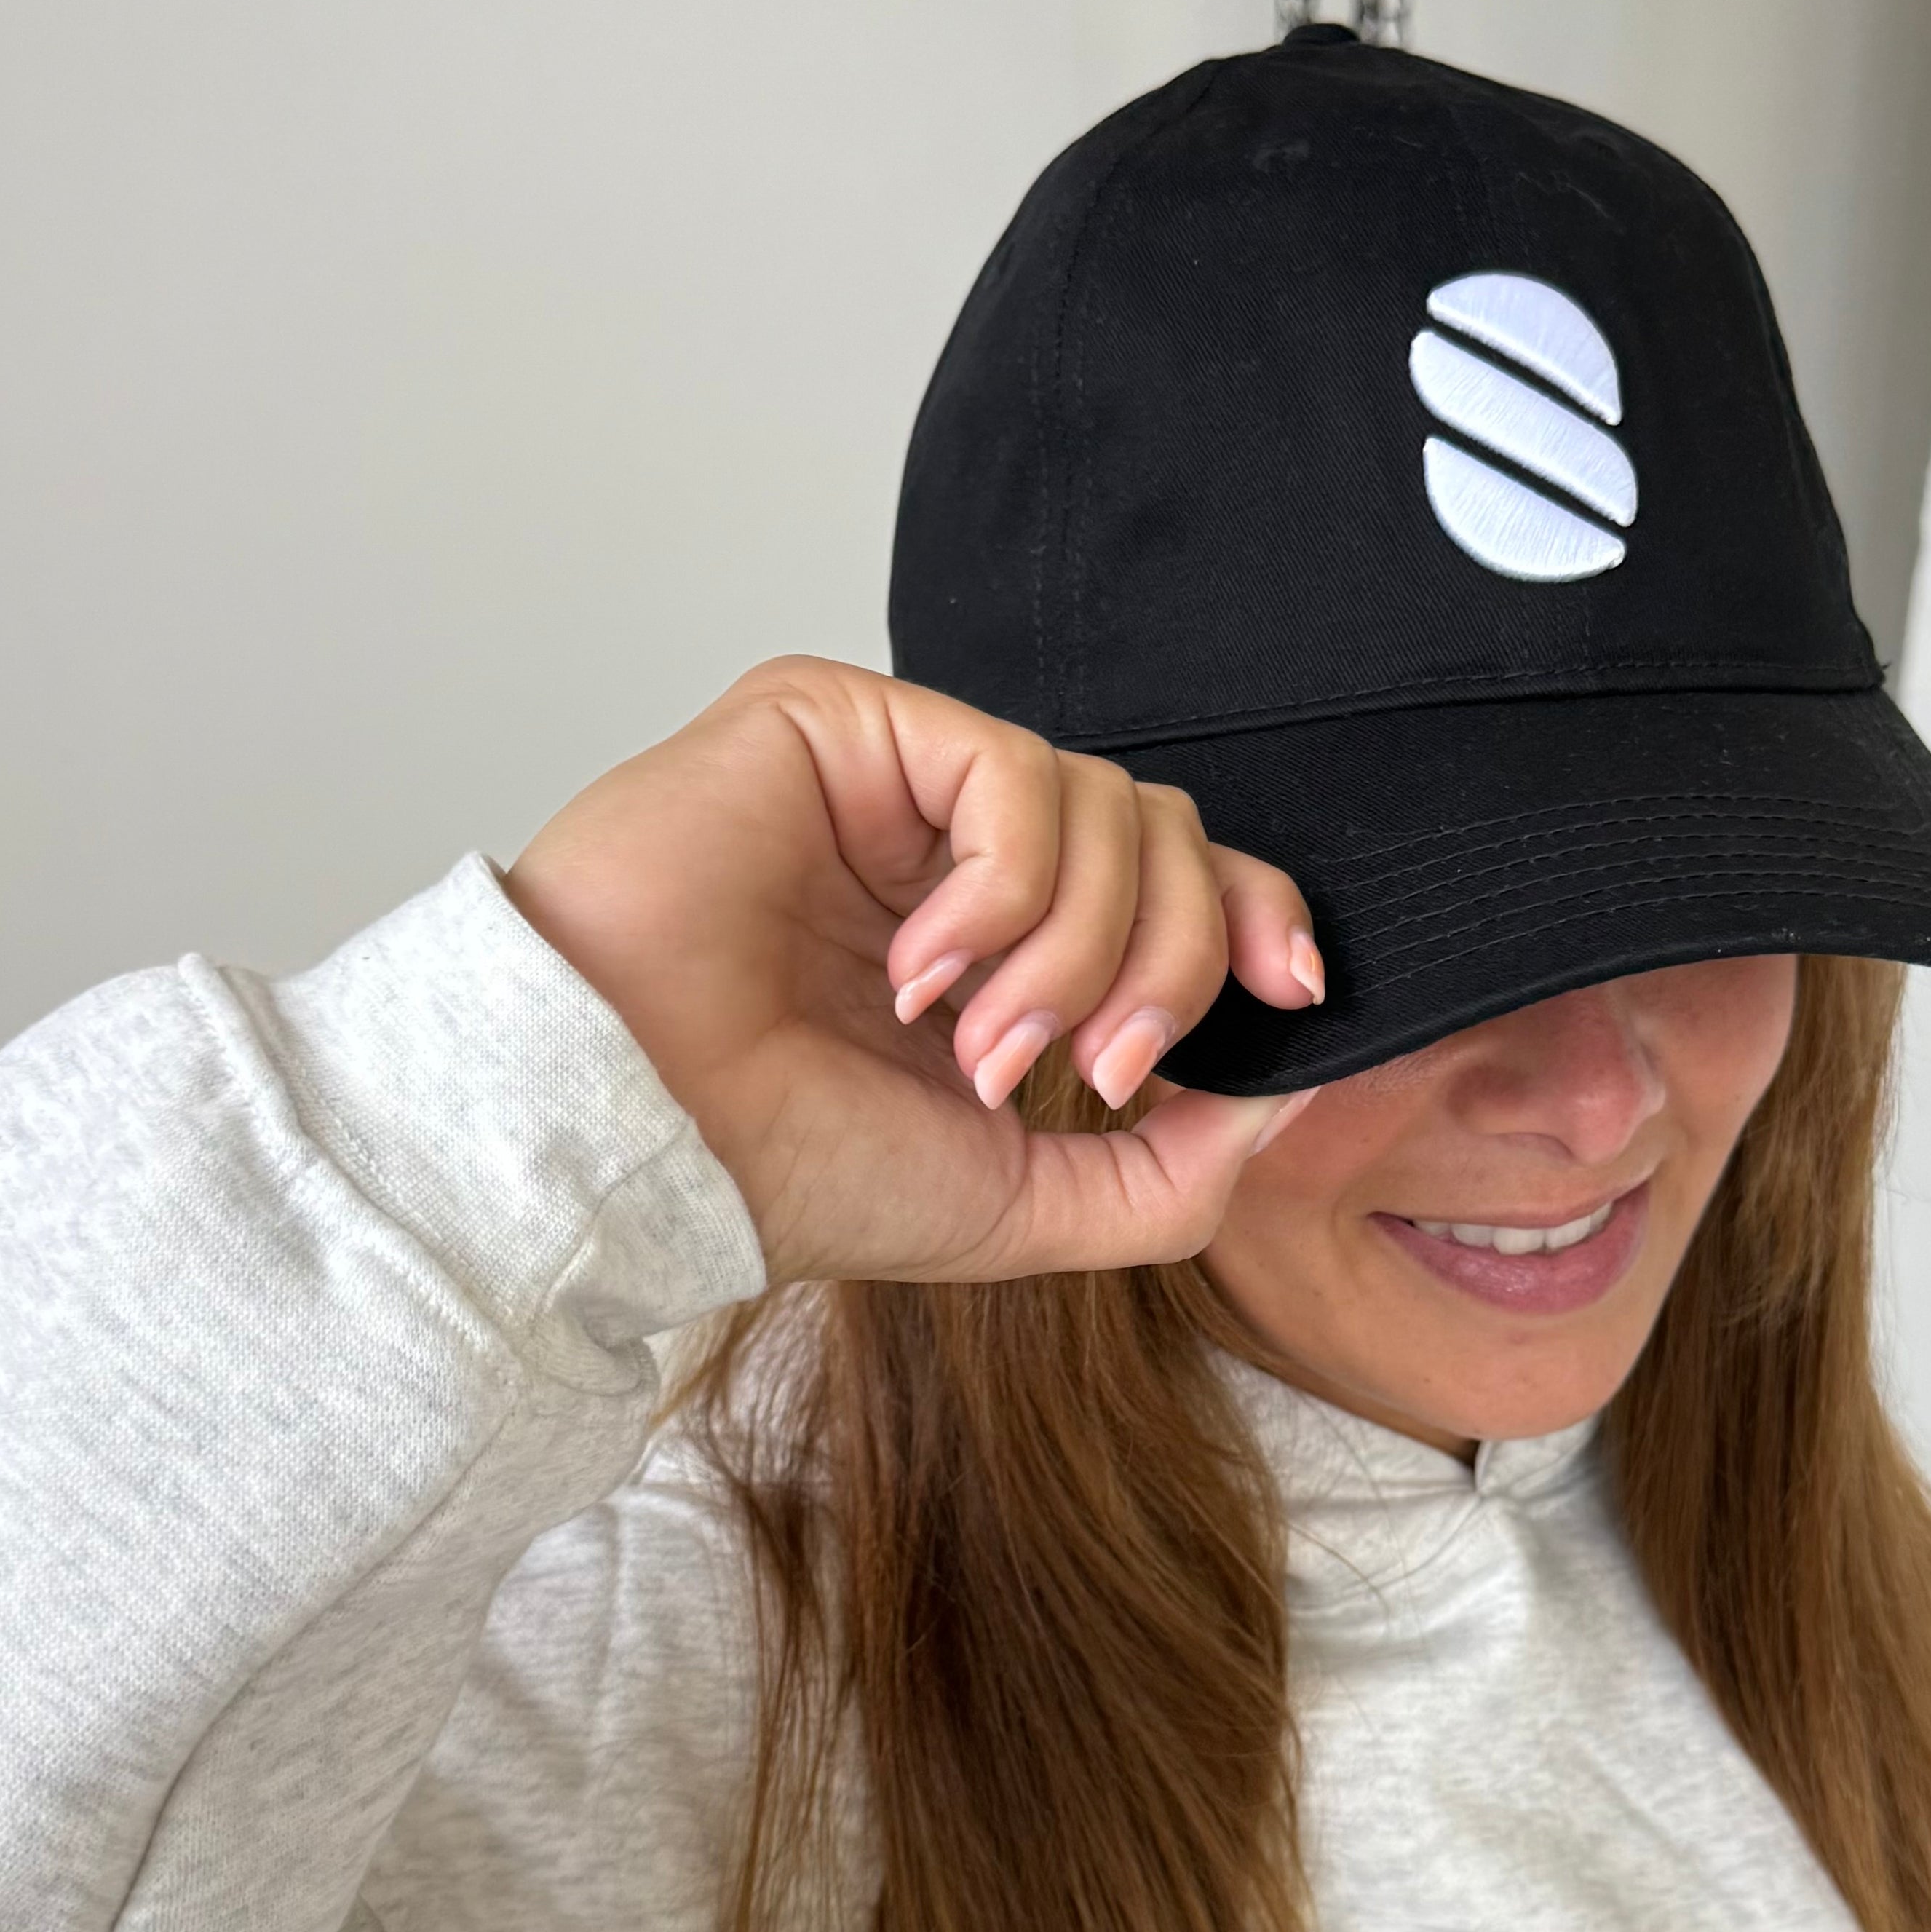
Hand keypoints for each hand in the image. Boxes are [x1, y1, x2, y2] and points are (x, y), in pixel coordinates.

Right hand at [501, 658, 1321, 1284]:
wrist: (637, 1136)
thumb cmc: (781, 1172)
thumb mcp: (1020, 1207)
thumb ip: (1167, 1174)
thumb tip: (1282, 1099)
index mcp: (994, 946)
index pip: (1174, 880)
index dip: (1252, 916)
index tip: (1293, 992)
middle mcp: (952, 853)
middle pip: (1166, 833)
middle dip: (1165, 965)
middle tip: (1089, 1069)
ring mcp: (897, 783)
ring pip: (1108, 802)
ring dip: (1077, 947)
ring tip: (978, 1040)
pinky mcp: (844, 724)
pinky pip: (1015, 770)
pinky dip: (1005, 889)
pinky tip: (922, 968)